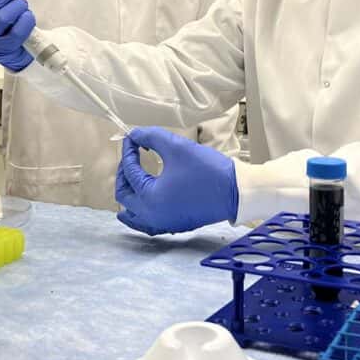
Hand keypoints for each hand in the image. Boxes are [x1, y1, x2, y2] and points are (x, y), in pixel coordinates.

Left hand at [116, 126, 237, 235]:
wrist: (236, 192)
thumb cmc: (207, 170)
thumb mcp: (177, 147)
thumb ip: (151, 137)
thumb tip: (134, 134)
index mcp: (149, 197)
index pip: (130, 172)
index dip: (128, 151)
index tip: (131, 138)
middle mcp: (152, 215)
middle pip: (124, 196)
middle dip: (124, 174)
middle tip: (131, 156)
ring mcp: (163, 223)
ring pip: (133, 215)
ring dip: (129, 196)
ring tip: (133, 178)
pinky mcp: (175, 225)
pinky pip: (147, 223)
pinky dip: (140, 212)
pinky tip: (143, 202)